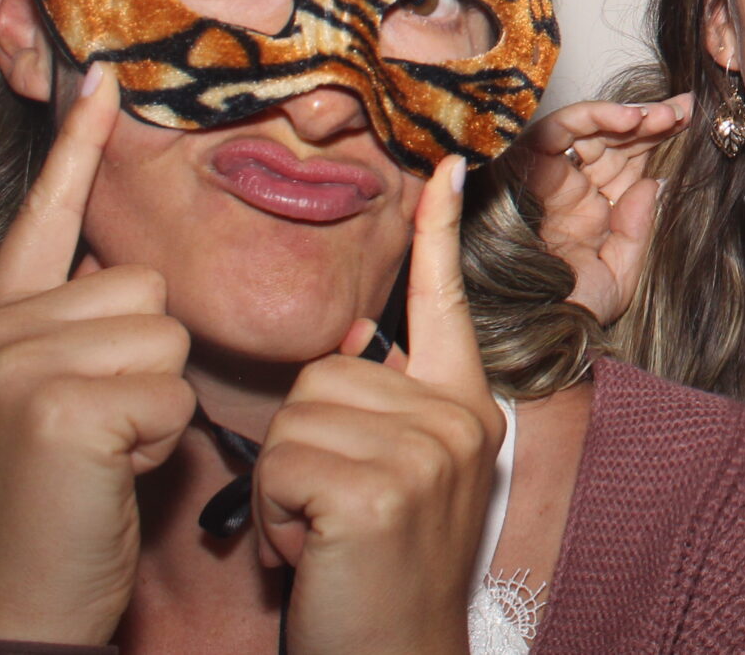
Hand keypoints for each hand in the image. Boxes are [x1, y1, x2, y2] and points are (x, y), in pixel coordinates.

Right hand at [0, 65, 196, 642]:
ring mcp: (16, 363)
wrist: (26, 602)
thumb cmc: (68, 504)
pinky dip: (161, 438)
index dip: (76, 146)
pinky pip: (171, 388)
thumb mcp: (67, 398)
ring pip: (166, 332)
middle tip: (106, 429)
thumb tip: (146, 276)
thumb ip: (93, 329)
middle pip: (147, 284)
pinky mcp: (57, 403)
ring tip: (107, 452)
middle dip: (153, 361)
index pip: (46, 216)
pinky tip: (111, 473)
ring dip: (161, 399)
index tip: (100, 75)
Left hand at [260, 155, 505, 654]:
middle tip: (335, 514)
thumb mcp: (393, 480)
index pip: (446, 306)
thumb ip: (383, 407)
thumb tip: (354, 338)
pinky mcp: (384, 487)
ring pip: (300, 413)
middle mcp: (460, 420)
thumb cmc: (378, 578)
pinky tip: (317, 550)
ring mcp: (430, 451)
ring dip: (288, 483)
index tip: (444, 166)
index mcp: (464, 409)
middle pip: (329, 371)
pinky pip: (286, 461)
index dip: (438, 234)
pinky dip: (279, 514)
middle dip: (306, 447)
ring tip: (326, 534)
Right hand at [512, 94, 691, 322]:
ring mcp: (548, 178)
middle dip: (651, 120)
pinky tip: (631, 119)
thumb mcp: (620, 275)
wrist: (536, 330)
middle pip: (613, 140)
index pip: (628, 163)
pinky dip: (592, 116)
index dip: (658, 139)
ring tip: (667, 115)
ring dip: (630, 115)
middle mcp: (570, 189)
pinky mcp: (523, 168)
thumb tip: (655, 184)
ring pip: (588, 128)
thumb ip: (638, 229)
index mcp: (592, 210)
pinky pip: (556, 130)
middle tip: (687, 109)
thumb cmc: (572, 311)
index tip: (692, 121)